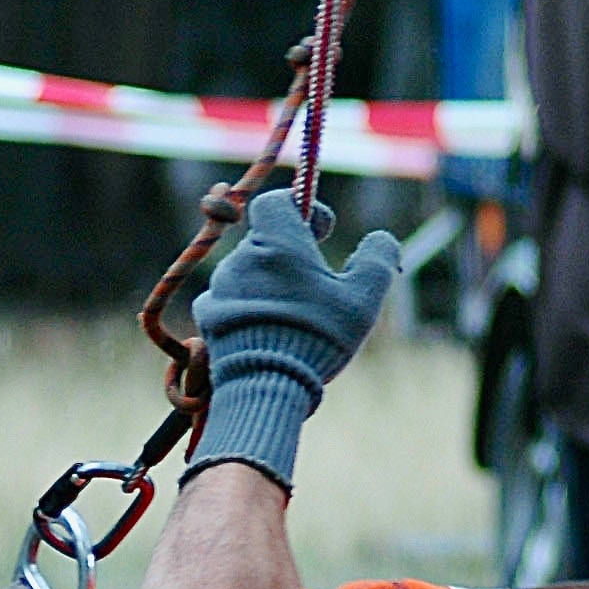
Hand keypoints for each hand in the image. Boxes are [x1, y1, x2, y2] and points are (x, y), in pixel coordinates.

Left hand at [185, 192, 401, 491]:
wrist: (265, 388)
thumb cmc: (317, 337)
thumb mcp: (363, 299)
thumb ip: (377, 258)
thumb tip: (381, 239)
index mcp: (277, 242)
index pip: (275, 201)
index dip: (300, 208)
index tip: (321, 232)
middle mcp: (241, 258)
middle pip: (265, 240)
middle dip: (288, 254)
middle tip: (314, 286)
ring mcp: (219, 288)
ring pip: (247, 271)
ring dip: (268, 283)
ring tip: (293, 317)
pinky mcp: (208, 317)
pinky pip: (229, 300)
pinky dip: (248, 308)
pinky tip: (268, 332)